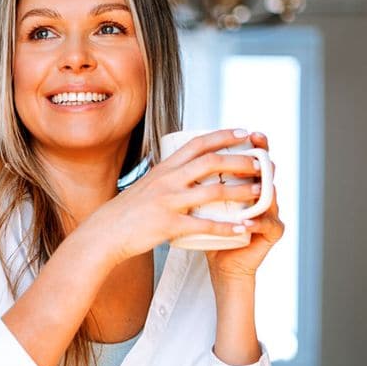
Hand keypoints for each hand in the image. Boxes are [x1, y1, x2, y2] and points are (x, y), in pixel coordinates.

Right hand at [83, 129, 265, 266]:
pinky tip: (244, 230)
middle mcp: (168, 180)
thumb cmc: (126, 212)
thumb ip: (166, 177)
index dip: (223, 135)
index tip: (244, 132)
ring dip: (241, 192)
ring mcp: (169, 202)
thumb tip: (183, 168)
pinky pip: (204, 225)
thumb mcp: (146, 185)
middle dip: (241, 161)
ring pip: (213, 191)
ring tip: (262, 194)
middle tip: (262, 164)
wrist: (105, 233)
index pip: (198, 144)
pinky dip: (227, 228)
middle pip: (212, 162)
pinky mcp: (169, 225)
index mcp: (164, 168)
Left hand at [205, 132, 283, 281]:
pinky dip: (256, 222)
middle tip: (257, 147)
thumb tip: (181, 154)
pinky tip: (246, 222)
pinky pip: (268, 225)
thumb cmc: (208, 230)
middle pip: (268, 171)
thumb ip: (199, 181)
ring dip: (262, 189)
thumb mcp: (201, 201)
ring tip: (256, 184)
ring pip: (271, 196)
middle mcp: (262, 193)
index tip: (245, 132)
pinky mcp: (272, 233)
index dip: (252, 145)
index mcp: (246, 183)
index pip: (252, 159)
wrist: (220, 263)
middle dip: (262, 158)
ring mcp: (270, 212)